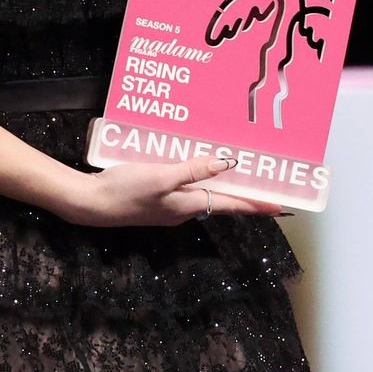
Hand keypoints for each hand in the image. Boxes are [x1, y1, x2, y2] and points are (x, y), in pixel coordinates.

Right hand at [61, 154, 282, 226]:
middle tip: (264, 182)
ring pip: (202, 193)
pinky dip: (196, 177)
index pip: (231, 205)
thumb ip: (193, 170)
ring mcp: (168, 206)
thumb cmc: (126, 191)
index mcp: (188, 205)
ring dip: (219, 183)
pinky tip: (193, 163)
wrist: (91, 205)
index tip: (281, 206)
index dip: (256, 204)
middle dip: (243, 192)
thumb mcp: (162, 177)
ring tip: (236, 169)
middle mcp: (183, 209)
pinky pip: (184, 187)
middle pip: (220, 200)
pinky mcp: (155, 199)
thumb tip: (226, 162)